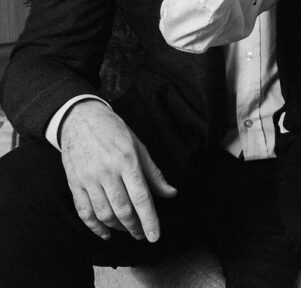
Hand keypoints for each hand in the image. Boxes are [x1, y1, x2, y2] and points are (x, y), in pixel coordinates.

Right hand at [59, 100, 175, 242]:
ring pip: (104, 213)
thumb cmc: (114, 130)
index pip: (141, 196)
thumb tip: (171, 193)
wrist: (80, 118)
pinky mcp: (75, 184)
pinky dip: (95, 227)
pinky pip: (84, 212)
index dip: (149, 219)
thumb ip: (153, 172)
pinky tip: (105, 233)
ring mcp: (89, 178)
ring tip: (127, 230)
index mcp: (127, 160)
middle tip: (142, 234)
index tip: (154, 237)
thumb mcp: (138, 145)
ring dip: (117, 227)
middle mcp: (108, 171)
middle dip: (134, 227)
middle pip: (122, 209)